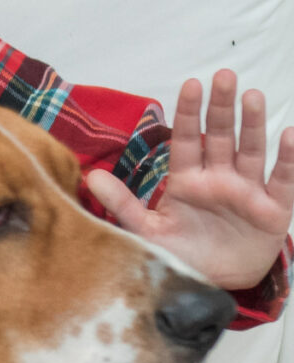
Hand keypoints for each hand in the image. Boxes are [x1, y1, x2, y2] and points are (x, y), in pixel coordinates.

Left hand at [85, 70, 293, 292]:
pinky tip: (290, 134)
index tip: (191, 84)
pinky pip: (283, 180)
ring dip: (252, 124)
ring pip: (251, 151)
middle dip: (221, 107)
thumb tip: (89, 176)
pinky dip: (288, 158)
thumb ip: (122, 204)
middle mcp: (218, 179)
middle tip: (223, 76)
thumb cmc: (181, 253)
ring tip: (252, 95)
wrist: (212, 286)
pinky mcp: (273, 210)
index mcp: (187, 180)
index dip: (188, 113)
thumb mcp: (148, 231)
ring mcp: (247, 192)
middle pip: (220, 137)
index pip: (186, 140)